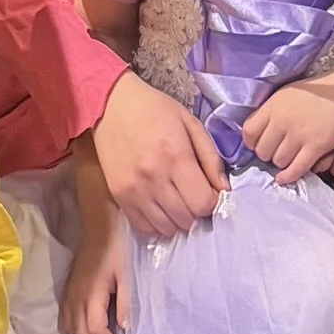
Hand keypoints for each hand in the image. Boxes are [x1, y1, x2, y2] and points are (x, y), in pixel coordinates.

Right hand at [58, 208, 134, 333]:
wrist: (99, 228)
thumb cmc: (116, 249)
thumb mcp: (126, 276)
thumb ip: (124, 303)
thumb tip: (124, 330)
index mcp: (90, 295)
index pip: (95, 331)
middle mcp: (74, 299)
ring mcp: (68, 296)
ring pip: (71, 332)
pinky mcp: (67, 293)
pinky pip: (66, 323)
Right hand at [92, 69, 224, 238]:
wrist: (110, 105)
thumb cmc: (154, 109)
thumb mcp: (190, 123)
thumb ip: (210, 158)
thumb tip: (223, 189)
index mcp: (176, 156)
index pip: (203, 202)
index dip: (213, 201)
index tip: (210, 191)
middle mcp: (154, 177)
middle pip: (187, 219)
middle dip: (196, 211)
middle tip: (193, 195)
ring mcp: (134, 190)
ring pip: (167, 228)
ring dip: (178, 219)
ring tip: (177, 201)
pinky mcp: (119, 197)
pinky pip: (145, 227)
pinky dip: (157, 223)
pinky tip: (160, 206)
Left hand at [241, 74, 333, 183]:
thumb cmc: (318, 92)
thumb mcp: (288, 94)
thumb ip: (271, 111)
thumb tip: (258, 131)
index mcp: (273, 105)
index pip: (249, 132)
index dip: (252, 142)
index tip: (258, 144)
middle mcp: (282, 121)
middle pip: (262, 150)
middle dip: (267, 155)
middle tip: (275, 153)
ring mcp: (298, 135)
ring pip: (278, 161)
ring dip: (280, 164)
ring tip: (286, 159)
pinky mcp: (315, 147)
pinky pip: (295, 169)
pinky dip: (288, 176)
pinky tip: (285, 177)